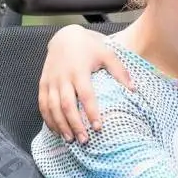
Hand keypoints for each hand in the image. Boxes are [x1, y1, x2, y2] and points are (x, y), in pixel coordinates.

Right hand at [38, 25, 131, 142]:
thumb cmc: (90, 47)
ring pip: (52, 107)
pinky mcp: (43, 83)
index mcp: (79, 71)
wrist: (65, 36)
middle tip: (84, 140)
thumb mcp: (108, 54)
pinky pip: (42, 104)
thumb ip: (120, 72)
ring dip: (60, 125)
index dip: (91, 112)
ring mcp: (51, 81)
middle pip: (66, 105)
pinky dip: (48, 118)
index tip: (98, 127)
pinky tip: (56, 130)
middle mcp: (63, 77)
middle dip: (75, 124)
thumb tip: (134, 90)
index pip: (85, 95)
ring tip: (70, 140)